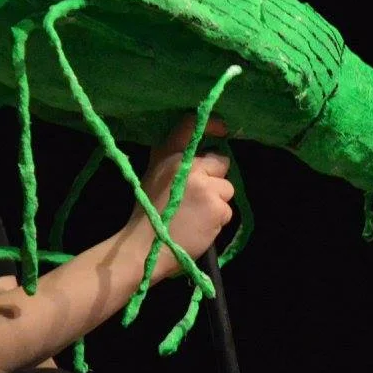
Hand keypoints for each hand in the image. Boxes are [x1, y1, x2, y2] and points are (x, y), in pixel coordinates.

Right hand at [130, 117, 233, 276]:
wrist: (145, 248)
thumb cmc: (149, 214)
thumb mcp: (154, 176)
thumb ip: (175, 162)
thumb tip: (202, 154)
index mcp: (168, 155)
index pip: (191, 126)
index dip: (212, 124)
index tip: (223, 129)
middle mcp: (188, 165)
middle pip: (221, 162)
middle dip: (215, 178)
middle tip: (199, 196)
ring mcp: (204, 185)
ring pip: (226, 188)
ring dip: (217, 202)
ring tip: (196, 215)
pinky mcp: (216, 205)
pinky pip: (227, 209)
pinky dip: (217, 219)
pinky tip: (200, 227)